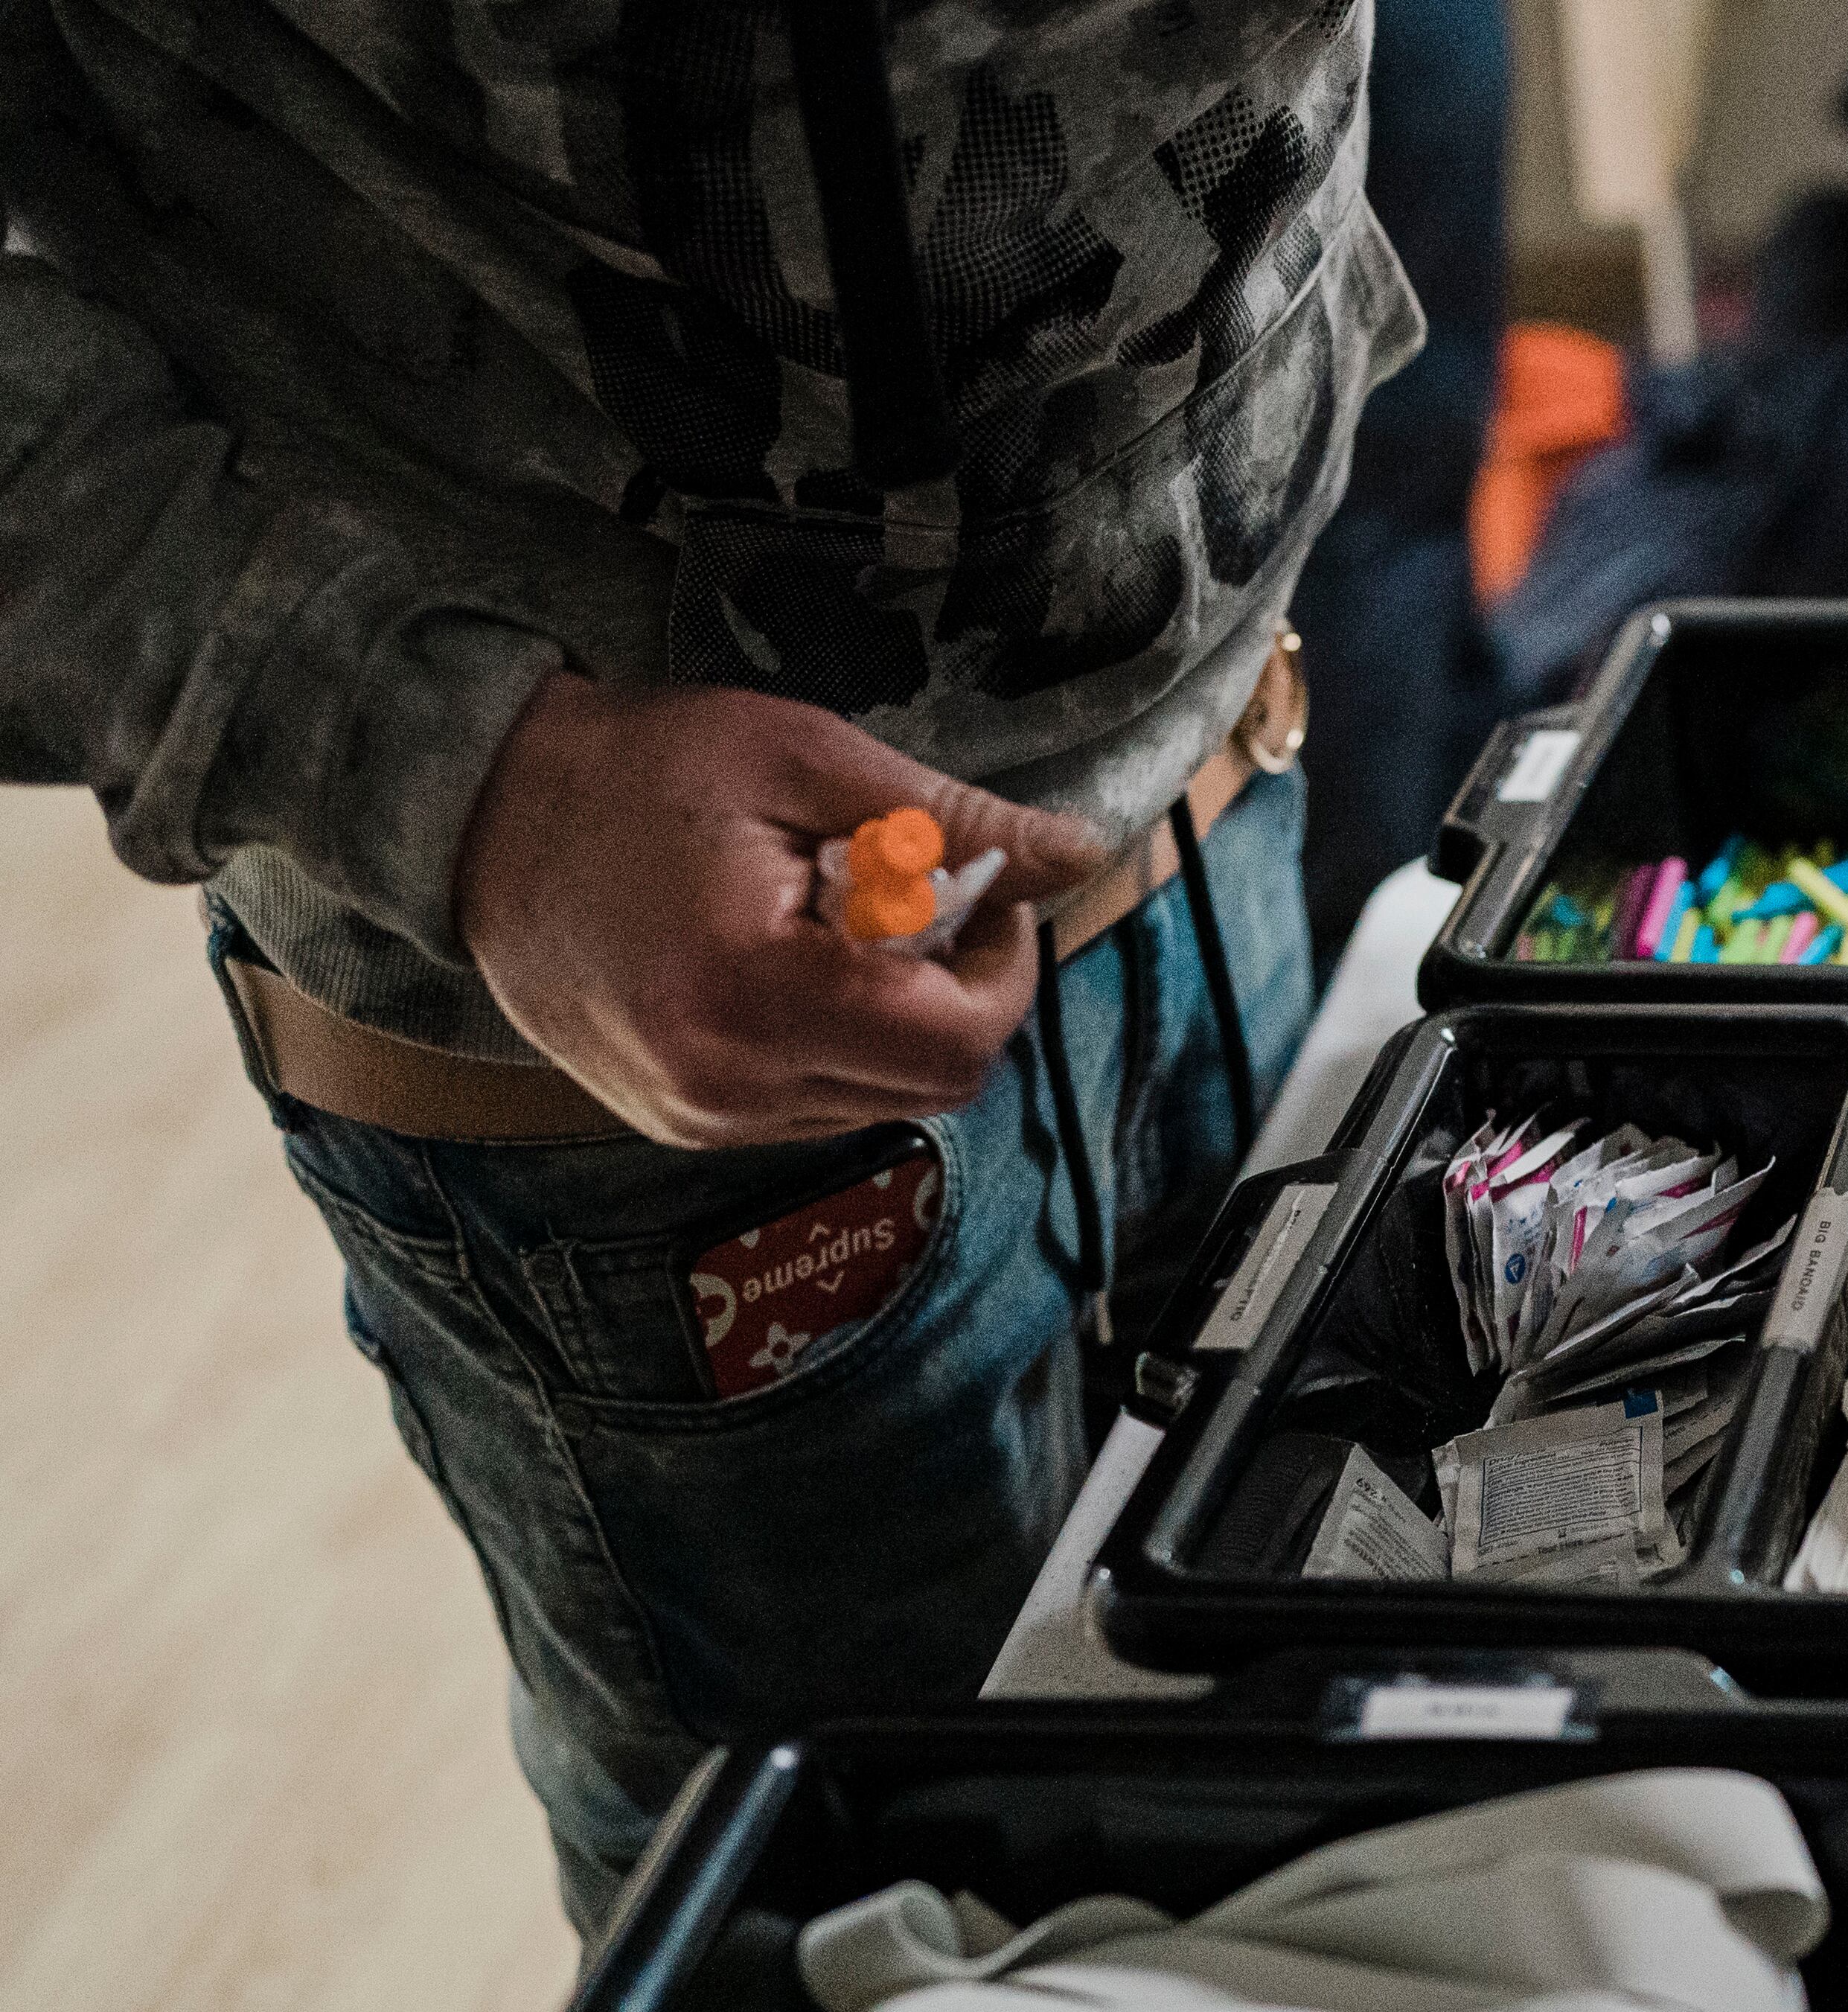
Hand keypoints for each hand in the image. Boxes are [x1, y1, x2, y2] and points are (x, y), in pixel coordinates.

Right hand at [456, 674, 1108, 1146]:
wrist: (476, 818)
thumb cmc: (637, 770)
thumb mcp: (804, 759)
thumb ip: (949, 820)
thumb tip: (1078, 856)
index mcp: (756, 992)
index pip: (959, 1042)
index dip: (1004, 969)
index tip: (983, 895)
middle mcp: (725, 1083)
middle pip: (935, 1085)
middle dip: (961, 995)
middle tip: (926, 904)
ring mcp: (698, 1116)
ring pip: (882, 1101)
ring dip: (899, 1021)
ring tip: (842, 925)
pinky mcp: (679, 1121)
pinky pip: (816, 1107)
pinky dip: (838, 1042)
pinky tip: (793, 963)